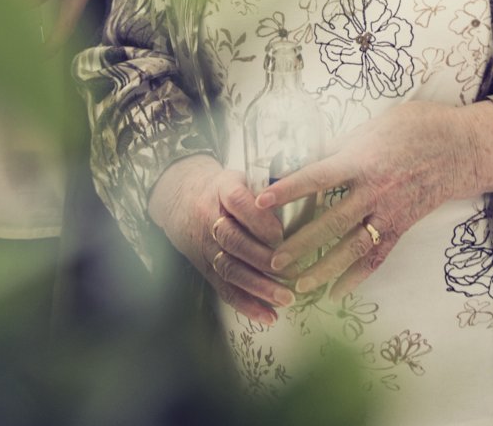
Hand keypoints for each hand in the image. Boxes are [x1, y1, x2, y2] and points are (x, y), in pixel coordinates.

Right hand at [148, 154, 289, 326]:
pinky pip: (225, 289)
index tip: (280, 234)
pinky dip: (246, 305)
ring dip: (258, 287)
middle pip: (234, 241)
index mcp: (223, 189)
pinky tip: (268, 316)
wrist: (182, 200)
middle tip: (292, 271)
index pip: (238, 202)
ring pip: (231, 269)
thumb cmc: (225, 188)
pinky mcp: (206, 270)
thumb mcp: (242, 176)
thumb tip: (310, 191)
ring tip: (285, 299)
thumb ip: (270, 185)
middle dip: (263, 259)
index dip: (258, 219)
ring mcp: (207, 247)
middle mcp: (211, 220)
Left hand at [260, 99, 492, 299]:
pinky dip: (357, 277)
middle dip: (299, 244)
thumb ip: (346, 146)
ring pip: (351, 248)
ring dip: (323, 269)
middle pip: (329, 223)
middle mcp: (374, 191)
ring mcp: (389, 212)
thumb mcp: (377, 125)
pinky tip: (337, 293)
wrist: (463, 146)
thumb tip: (315, 158)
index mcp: (363, 160)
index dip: (288, 190)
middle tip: (270, 261)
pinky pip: (377, 257)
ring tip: (298, 286)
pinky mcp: (402, 226)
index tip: (259, 200)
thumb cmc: (419, 126)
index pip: (317, 178)